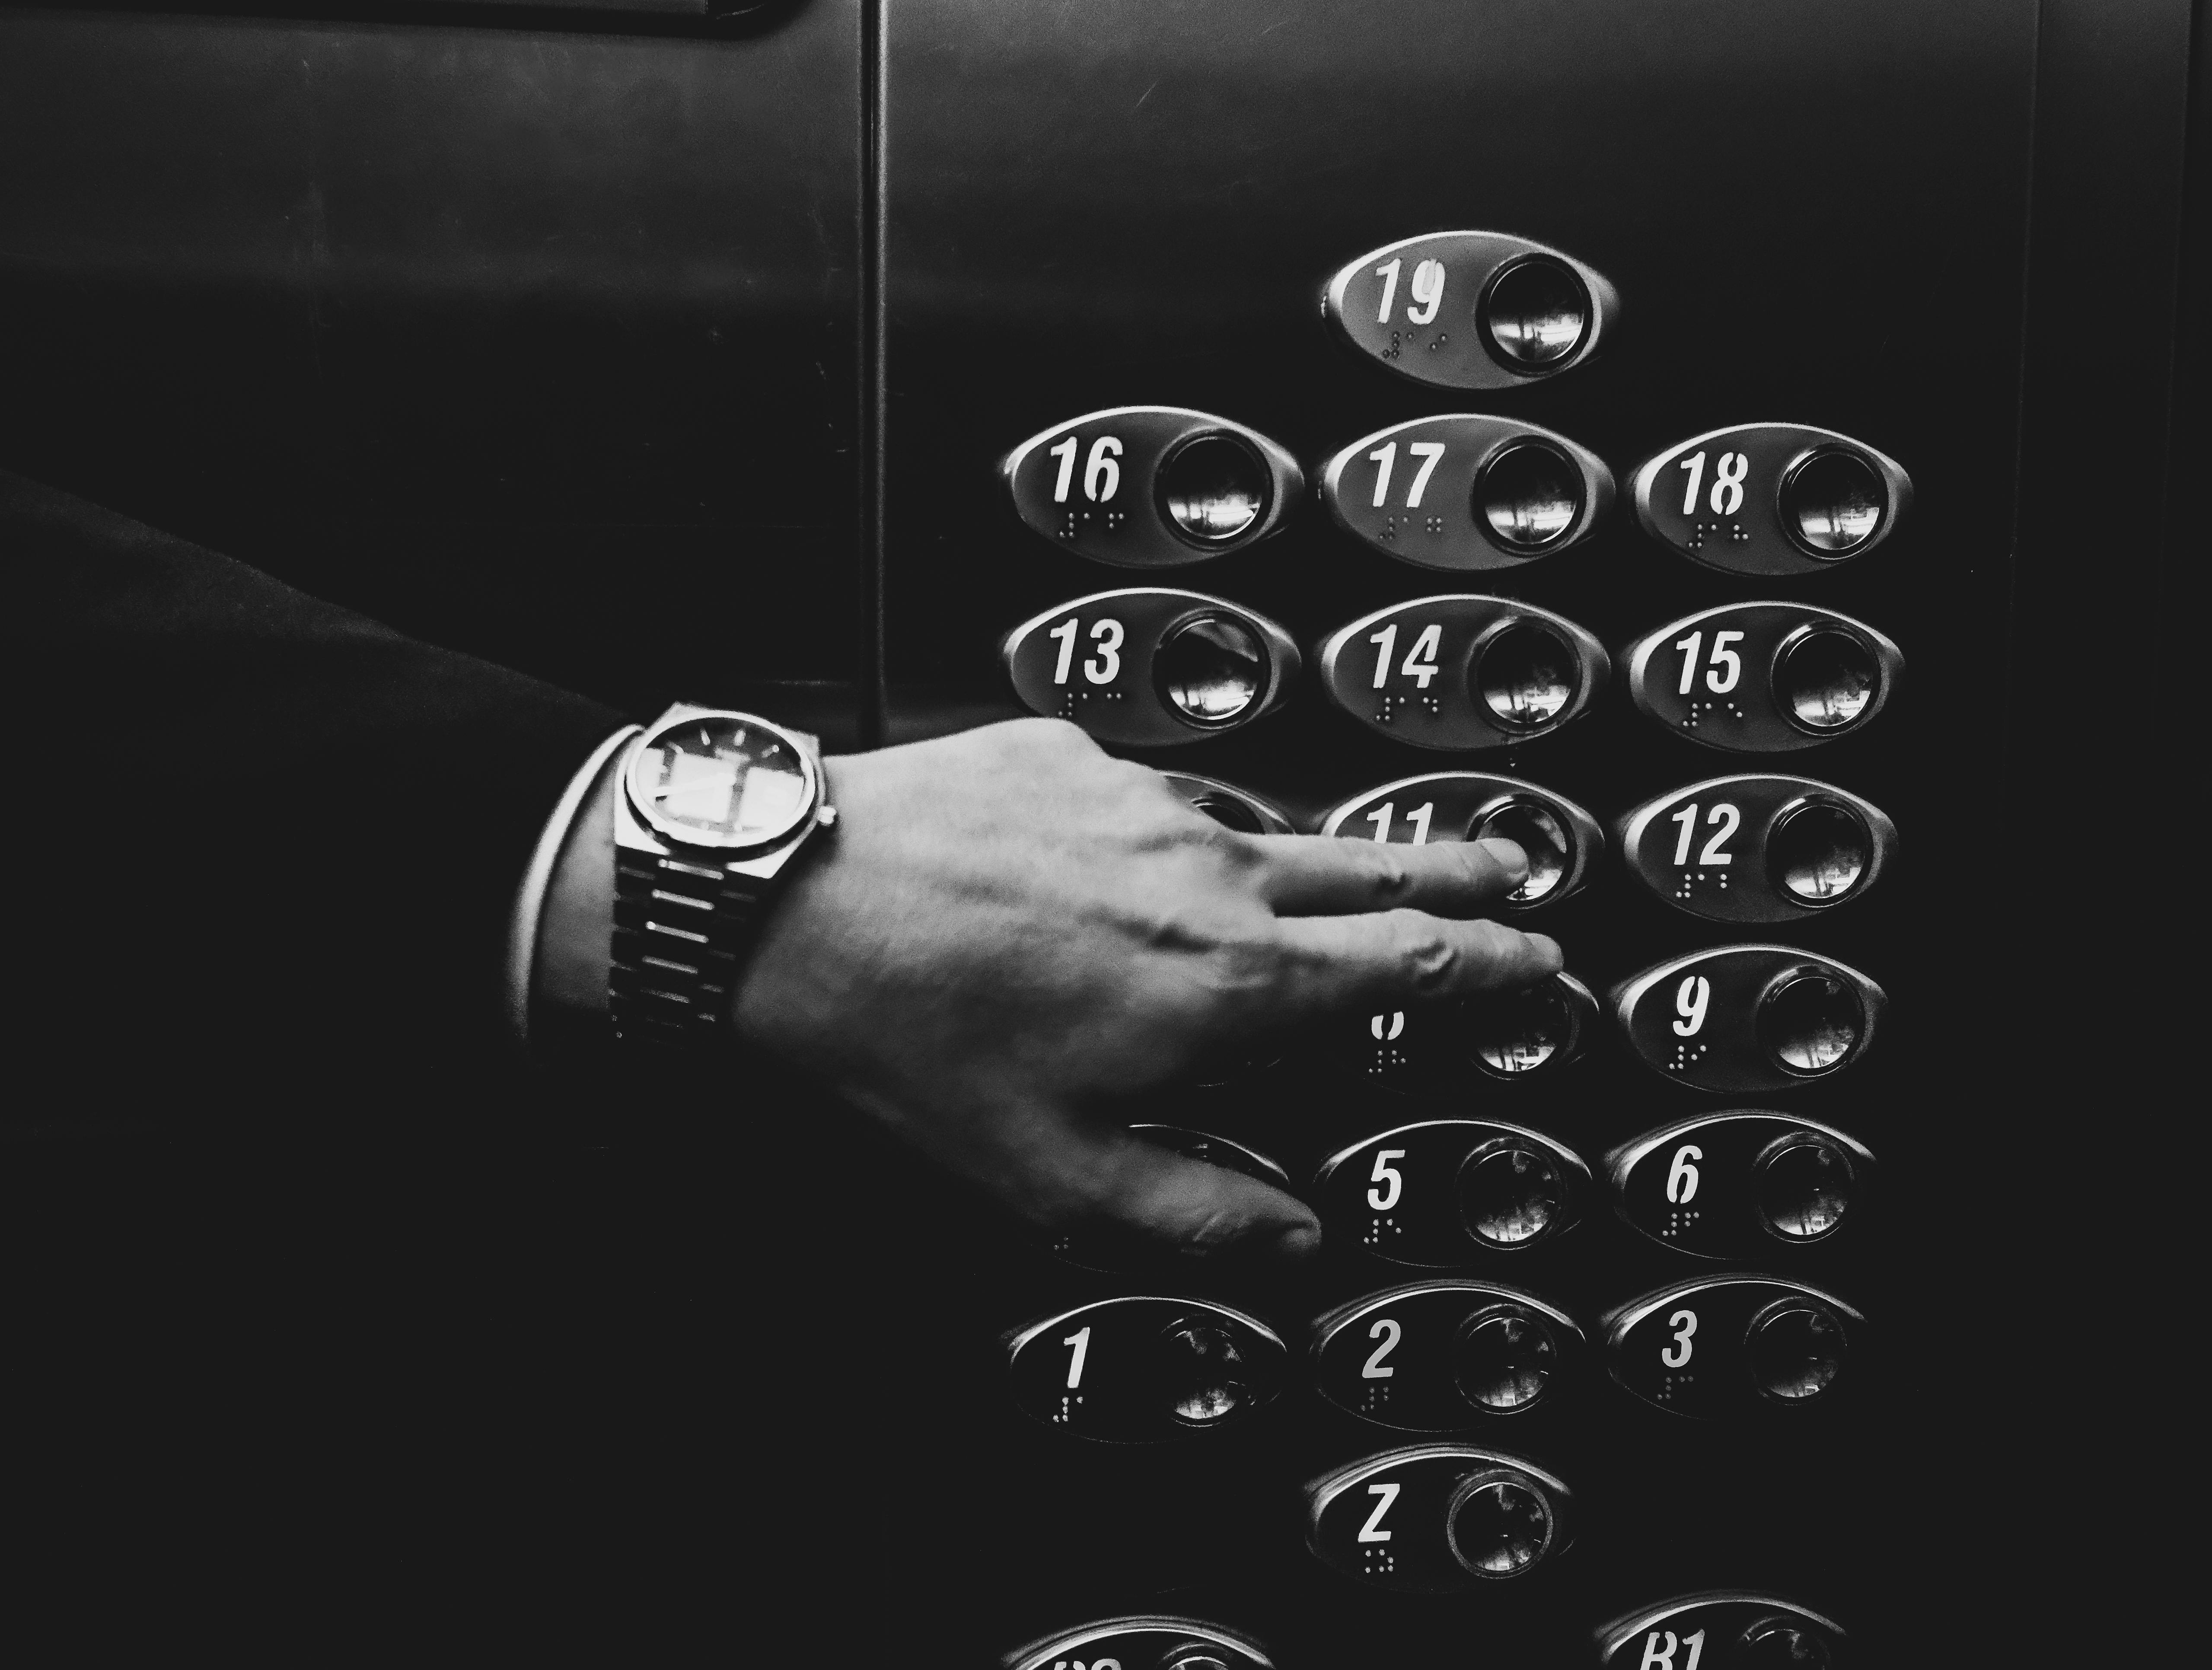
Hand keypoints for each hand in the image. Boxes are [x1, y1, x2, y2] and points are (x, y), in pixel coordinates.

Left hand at [539, 719, 1561, 1262]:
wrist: (790, 896)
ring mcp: (1143, 796)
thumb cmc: (910, 1031)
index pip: (1409, 966)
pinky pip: (1150, 794)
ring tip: (1326, 882)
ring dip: (1312, 856)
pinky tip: (1115, 866)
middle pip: (1376, 866)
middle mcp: (1207, 869)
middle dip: (1460, 873)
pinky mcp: (1074, 749)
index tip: (1540, 960)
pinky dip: (1162, 832)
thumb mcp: (1054, 1171)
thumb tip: (1290, 1237)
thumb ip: (1196, 1209)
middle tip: (1513, 871)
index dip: (1492, 965)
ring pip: (1263, 828)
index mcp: (1227, 979)